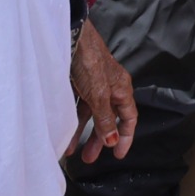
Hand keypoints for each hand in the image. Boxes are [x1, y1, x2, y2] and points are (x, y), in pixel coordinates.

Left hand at [69, 19, 137, 162]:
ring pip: (91, 115)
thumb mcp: (98, 94)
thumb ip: (105, 118)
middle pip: (109, 119)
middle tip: (90, 158)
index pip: (129, 118)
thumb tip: (112, 140)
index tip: (118, 154)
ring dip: (83, 133)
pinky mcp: (79, 83)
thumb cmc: (89, 60)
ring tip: (72, 151)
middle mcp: (110, 88)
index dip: (126, 137)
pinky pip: (77, 107)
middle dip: (100, 140)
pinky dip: (72, 121)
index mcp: (122, 89)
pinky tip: (65, 133)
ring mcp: (93, 86)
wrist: (70, 37)